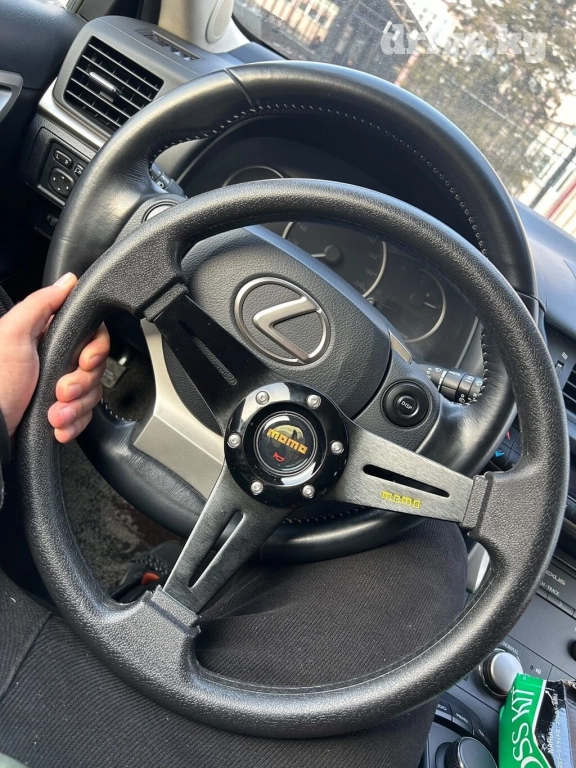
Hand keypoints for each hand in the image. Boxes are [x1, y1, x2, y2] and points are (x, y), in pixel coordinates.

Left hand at [0, 273, 109, 442]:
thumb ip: (41, 304)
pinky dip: (73, 423)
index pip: (93, 335)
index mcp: (49, 337)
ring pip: (92, 393)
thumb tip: (68, 281)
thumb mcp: (12, 334)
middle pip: (97, 367)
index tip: (85, 361)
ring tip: (53, 414)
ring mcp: (61, 387)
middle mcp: (58, 360)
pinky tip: (56, 426)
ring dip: (75, 408)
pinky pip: (85, 416)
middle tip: (60, 390)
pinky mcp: (63, 412)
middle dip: (82, 383)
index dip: (96, 349)